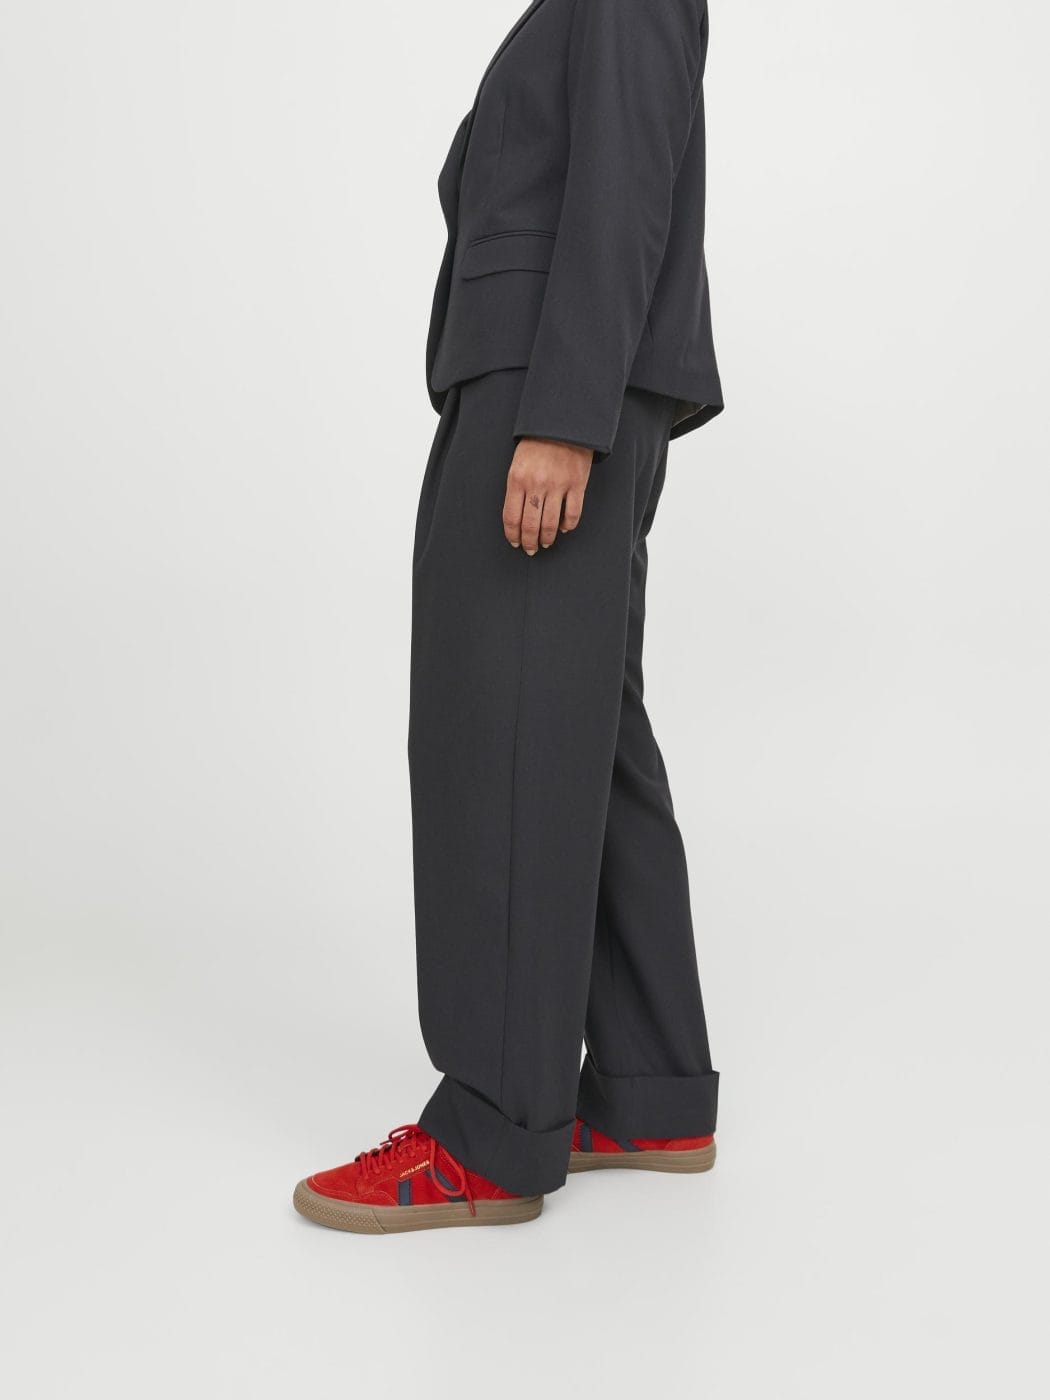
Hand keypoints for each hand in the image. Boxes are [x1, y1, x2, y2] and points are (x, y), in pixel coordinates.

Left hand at [502, 437, 593, 553]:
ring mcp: (558, 485)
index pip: (512, 517)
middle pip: (531, 525)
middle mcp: (536, 485)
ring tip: (546, 542)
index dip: (513, 535)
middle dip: (529, 542)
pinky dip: (568, 525)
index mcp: (517, 479)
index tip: (515, 543)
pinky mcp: (577, 485)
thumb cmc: (536, 444)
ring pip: (551, 524)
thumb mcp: (518, 464)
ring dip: (547, 538)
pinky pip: (573, 514)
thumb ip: (517, 489)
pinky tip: (563, 528)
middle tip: (531, 549)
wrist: (562, 423)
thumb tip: (520, 518)